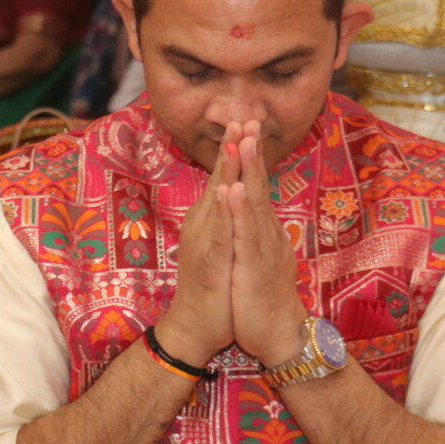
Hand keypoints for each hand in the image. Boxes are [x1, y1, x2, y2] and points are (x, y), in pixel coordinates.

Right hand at [154, 137, 239, 366]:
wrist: (196, 325)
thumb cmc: (213, 286)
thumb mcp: (222, 244)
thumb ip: (226, 217)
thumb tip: (234, 193)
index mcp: (211, 219)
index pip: (225, 178)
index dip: (236, 150)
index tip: (248, 120)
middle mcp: (203, 225)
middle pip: (219, 180)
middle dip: (231, 148)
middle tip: (240, 117)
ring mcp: (204, 242)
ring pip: (217, 202)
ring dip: (226, 172)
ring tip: (235, 144)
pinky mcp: (209, 263)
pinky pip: (218, 234)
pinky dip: (223, 214)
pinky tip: (227, 194)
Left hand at [221, 121, 309, 367]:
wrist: (278, 335)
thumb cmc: (265, 299)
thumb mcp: (258, 259)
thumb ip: (256, 235)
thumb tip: (253, 216)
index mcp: (263, 231)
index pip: (257, 188)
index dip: (251, 159)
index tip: (245, 128)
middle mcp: (267, 233)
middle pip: (259, 186)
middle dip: (252, 152)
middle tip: (248, 119)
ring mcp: (262, 248)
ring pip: (255, 203)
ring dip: (248, 172)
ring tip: (242, 142)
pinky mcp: (254, 266)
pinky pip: (245, 235)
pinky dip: (239, 212)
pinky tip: (232, 192)